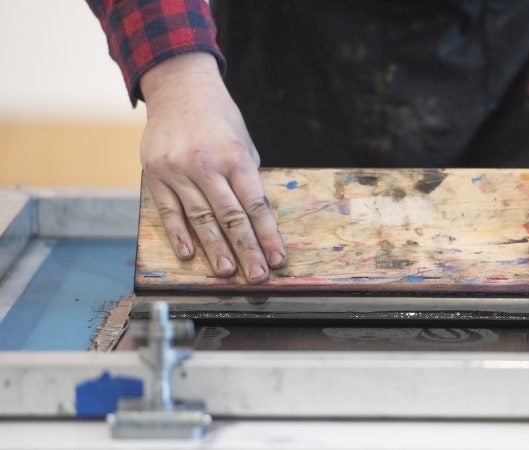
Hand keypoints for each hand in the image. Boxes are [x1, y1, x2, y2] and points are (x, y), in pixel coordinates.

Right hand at [140, 52, 286, 282]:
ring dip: (215, 249)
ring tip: (227, 273)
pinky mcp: (155, 174)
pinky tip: (189, 255)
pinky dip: (179, 234)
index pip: (256, 205)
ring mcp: (179, 170)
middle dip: (247, 249)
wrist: (179, 88)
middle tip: (257, 275)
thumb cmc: (219, 121)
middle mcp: (207, 165)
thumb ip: (247, 180)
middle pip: (231, 217)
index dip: (268, 235)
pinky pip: (168, 211)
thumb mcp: (243, 145)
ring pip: (200, 218)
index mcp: (236, 158)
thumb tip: (256, 220)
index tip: (278, 259)